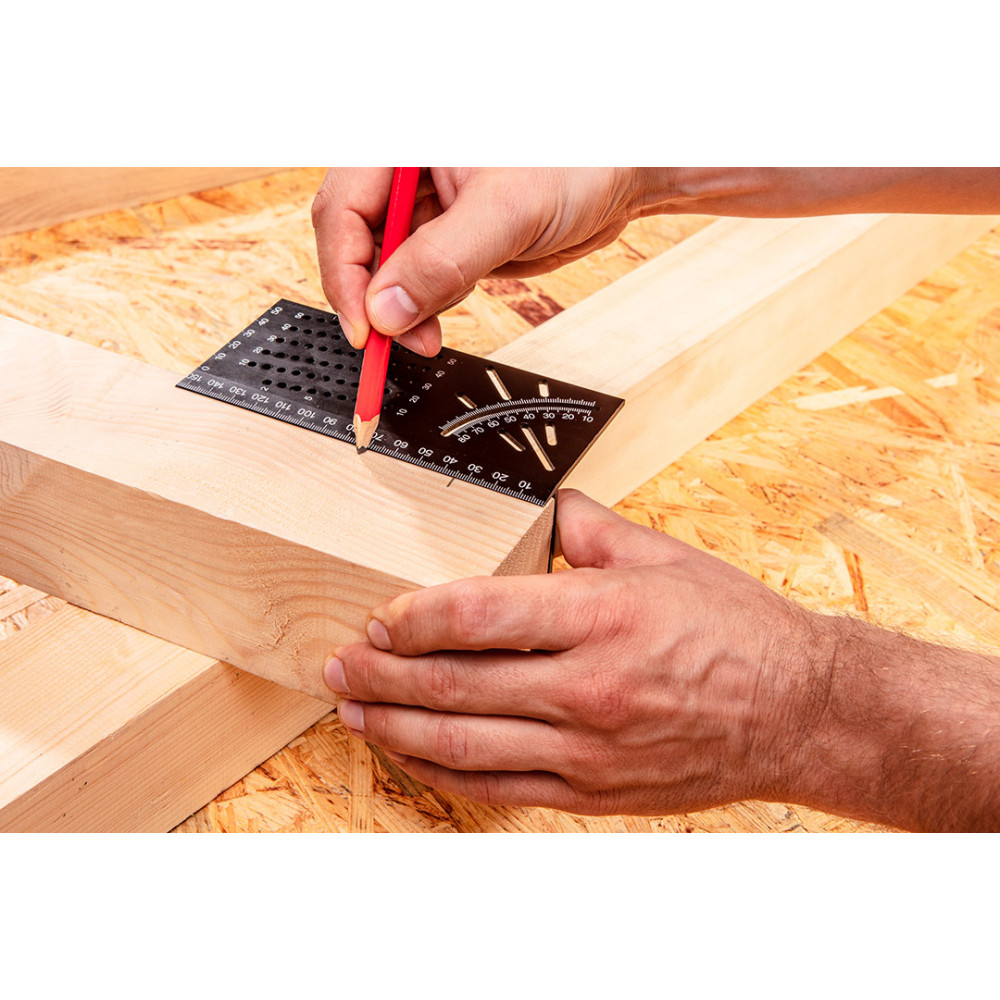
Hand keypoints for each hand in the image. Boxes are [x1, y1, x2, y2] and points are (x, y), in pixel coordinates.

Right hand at [311, 168, 639, 355]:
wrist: (620, 177)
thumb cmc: (575, 163)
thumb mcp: (506, 210)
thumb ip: (442, 260)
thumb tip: (386, 312)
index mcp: (402, 142)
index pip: (343, 208)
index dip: (345, 272)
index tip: (364, 326)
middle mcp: (405, 172)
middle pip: (355, 242)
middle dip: (372, 299)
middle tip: (392, 343)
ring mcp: (424, 207)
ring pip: (384, 269)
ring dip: (399, 312)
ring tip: (426, 337)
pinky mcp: (446, 238)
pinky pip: (416, 280)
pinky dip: (423, 308)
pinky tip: (440, 319)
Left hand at [323, 489, 830, 814]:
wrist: (798, 712)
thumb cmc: (736, 629)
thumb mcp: (664, 556)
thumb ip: (587, 528)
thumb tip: (539, 504)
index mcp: (603, 616)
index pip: (478, 616)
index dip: (413, 617)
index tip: (380, 614)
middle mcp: (589, 688)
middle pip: (455, 684)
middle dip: (383, 672)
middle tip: (339, 661)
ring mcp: (588, 749)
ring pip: (464, 743)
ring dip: (397, 725)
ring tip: (353, 708)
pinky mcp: (592, 792)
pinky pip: (499, 787)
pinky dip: (445, 772)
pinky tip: (412, 753)